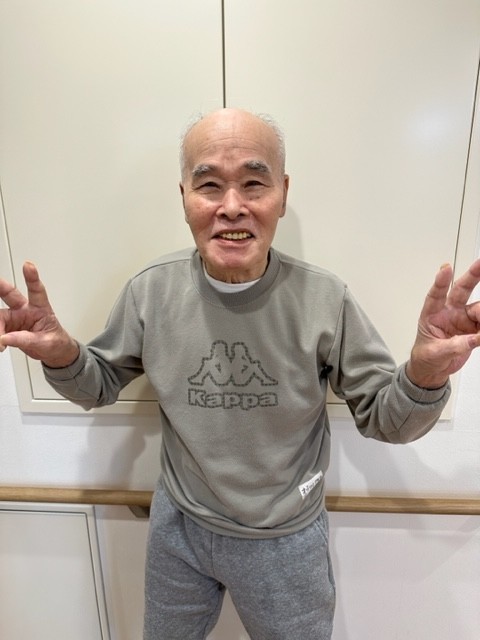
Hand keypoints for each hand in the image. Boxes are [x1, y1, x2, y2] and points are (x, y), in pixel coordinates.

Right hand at [0, 261, 78, 367]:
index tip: (28, 266)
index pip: (37, 290)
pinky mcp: (8, 328)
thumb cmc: (56, 342)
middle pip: (11, 295)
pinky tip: (0, 343)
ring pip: (0, 316)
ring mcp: (15, 318)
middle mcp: (25, 310)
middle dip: (1, 287)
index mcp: (41, 308)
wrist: (55, 352)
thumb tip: (5, 338)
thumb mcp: (46, 342)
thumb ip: (26, 340)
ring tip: (1, 343)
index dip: (32, 278)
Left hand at [406, 259, 479, 387]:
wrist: (432, 370)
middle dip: (472, 276)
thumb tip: (472, 339)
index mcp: (432, 315)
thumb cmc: (426, 356)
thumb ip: (453, 346)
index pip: (435, 295)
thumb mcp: (434, 353)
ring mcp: (463, 319)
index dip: (440, 282)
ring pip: (479, 308)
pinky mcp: (474, 329)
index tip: (445, 268)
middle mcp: (449, 313)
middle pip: (462, 290)